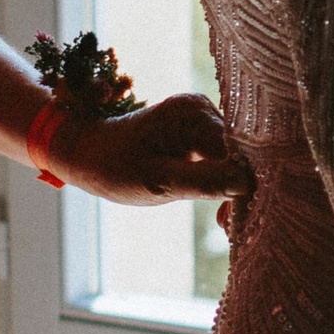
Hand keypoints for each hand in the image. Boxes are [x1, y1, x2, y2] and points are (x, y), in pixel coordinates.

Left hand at [47, 94, 252, 207]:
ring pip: (234, 159)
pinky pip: (222, 159)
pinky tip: (217, 204)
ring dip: (231, 188)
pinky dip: (221, 182)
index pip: (236, 152)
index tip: (231, 219)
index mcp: (192, 114)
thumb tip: (246, 185)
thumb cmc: (112, 166)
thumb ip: (203, 182)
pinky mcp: (200, 133)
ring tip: (220, 219)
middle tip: (225, 224)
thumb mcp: (157, 182)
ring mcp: (202, 120)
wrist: (86, 152)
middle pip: (239, 154)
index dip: (242, 186)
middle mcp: (202, 110)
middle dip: (238, 189)